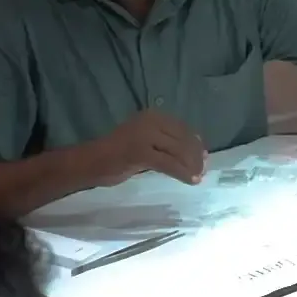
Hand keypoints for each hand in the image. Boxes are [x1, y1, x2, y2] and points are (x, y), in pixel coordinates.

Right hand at [86, 109, 207, 185]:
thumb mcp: (144, 140)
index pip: (182, 128)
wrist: (91, 161)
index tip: (204, 157)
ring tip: (198, 177)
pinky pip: (169, 164)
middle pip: (183, 139)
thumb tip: (195, 151)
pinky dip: (183, 173)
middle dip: (196, 156)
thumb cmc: (117, 154)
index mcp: (153, 115)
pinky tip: (190, 181)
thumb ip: (165, 142)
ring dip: (192, 166)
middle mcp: (151, 121)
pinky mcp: (141, 152)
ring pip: (178, 151)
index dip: (196, 144)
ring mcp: (145, 135)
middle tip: (203, 170)